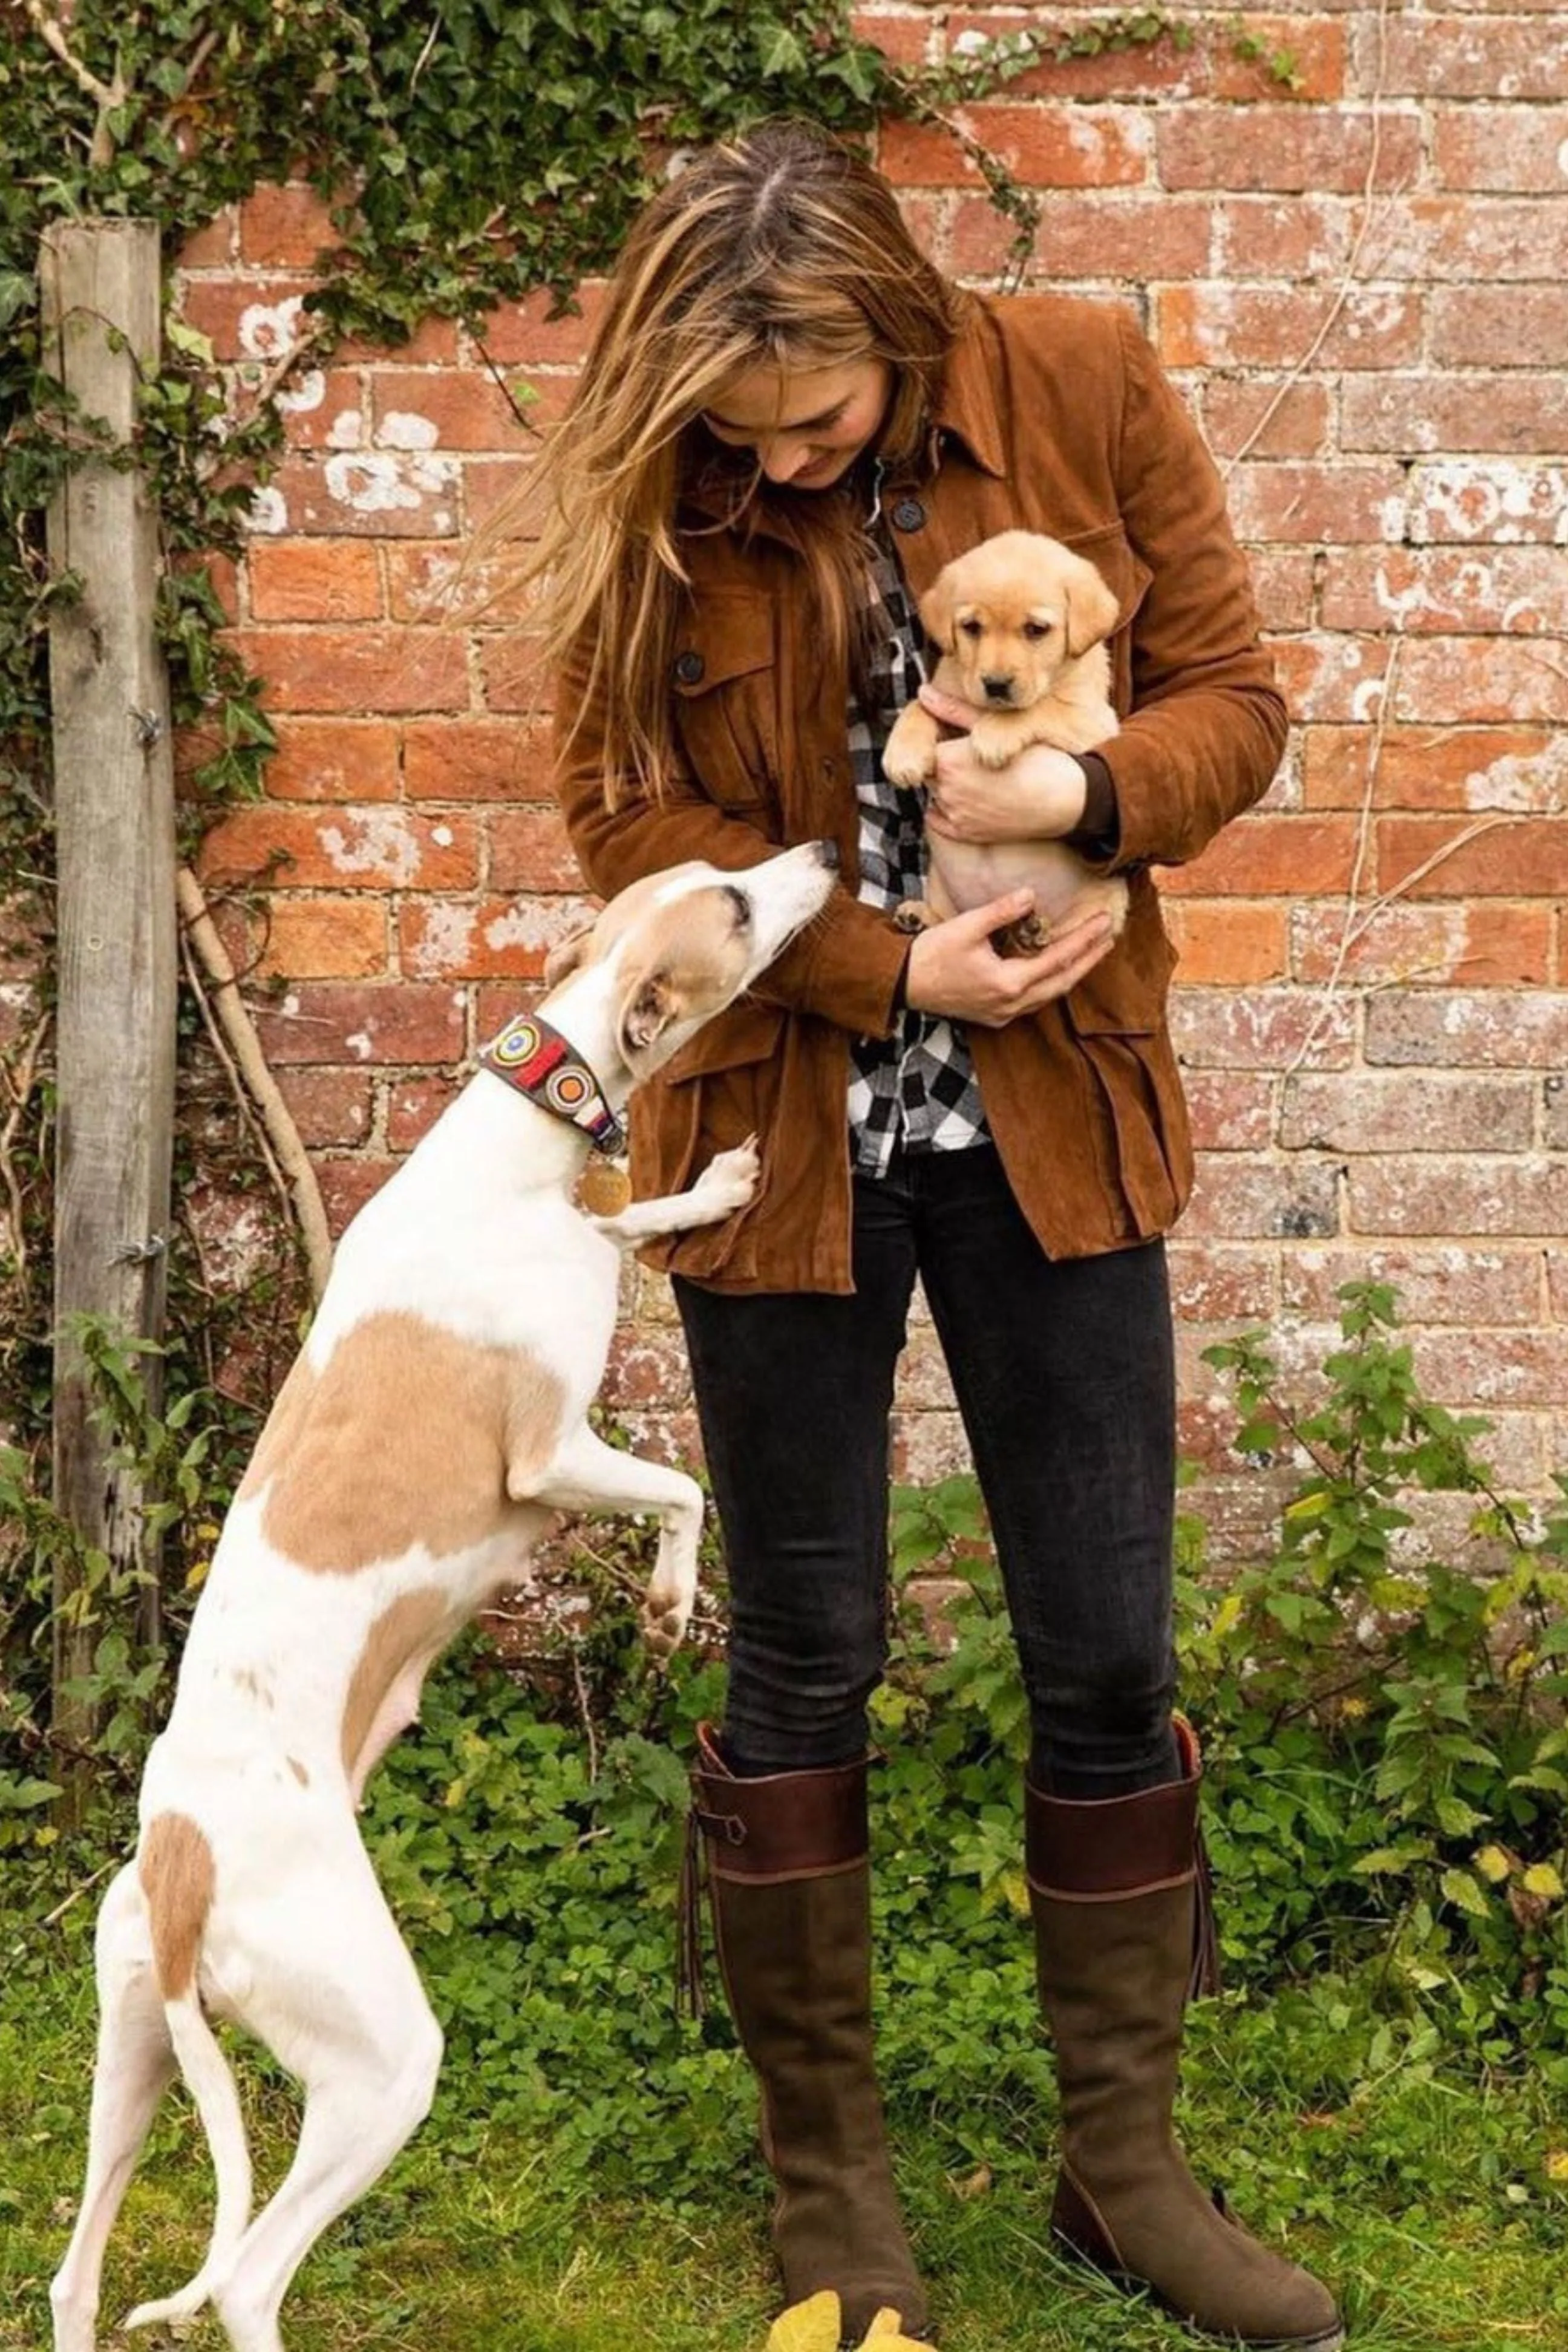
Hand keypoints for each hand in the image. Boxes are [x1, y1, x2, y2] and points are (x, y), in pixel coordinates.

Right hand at [903, 891, 1115, 1027]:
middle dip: (1089, 960)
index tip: (1104, 922)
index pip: (1058, 960)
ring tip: (1091, 953)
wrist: (902, 984)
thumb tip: (1031, 895)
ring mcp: (1003, 1014)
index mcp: (1008, 983)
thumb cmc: (931, 954)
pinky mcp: (994, 1015)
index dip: (1084, 940)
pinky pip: (1034, 1002)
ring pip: (1050, 996)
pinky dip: (1051, 984)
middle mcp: (1011, 1004)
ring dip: (1072, 973)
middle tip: (1109, 938)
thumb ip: (1001, 911)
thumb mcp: (967, 926)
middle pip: (1063, 983)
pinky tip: (1056, 971)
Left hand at [918, 684, 1088, 842]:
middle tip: (974, 756)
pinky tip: (972, 797)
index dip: (944, 741)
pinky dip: (948, 809)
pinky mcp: (967, 834)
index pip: (926, 747)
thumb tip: (925, 693)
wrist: (1069, 799)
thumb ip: (955, 710)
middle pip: (932, 771)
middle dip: (945, 762)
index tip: (961, 739)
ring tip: (981, 776)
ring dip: (949, 784)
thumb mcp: (995, 725)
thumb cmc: (1040, 759)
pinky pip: (940, 820)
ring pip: (938, 793)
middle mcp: (947, 792)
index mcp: (948, 761)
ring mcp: (956, 816)